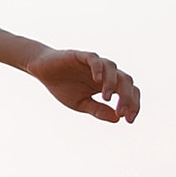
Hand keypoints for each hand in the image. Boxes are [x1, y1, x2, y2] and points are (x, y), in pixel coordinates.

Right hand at [24, 48, 139, 122]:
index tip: (128, 120)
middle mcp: (106, 73)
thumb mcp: (80, 103)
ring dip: (112, 84)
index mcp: (108, 84)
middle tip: (121, 111)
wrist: (43, 71)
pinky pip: (95, 60)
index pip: (129, 92)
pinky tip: (97, 80)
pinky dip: (99, 68)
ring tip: (106, 98)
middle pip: (126, 81)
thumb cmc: (63, 86)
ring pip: (113, 69)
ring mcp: (95, 63)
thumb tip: (117, 119)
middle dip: (127, 97)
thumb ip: (98, 110)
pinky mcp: (82, 56)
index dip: (133, 105)